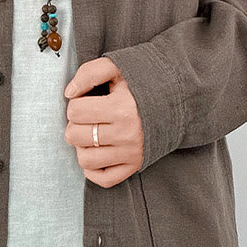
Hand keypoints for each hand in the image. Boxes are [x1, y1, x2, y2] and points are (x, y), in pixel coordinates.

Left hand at [63, 56, 142, 186]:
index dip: (75, 104)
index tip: (86, 101)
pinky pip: (104, 179)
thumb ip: (89, 73)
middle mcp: (126, 133)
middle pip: (75, 136)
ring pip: (85, 160)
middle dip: (74, 124)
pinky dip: (93, 169)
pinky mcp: (135, 165)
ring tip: (91, 134)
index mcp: (121, 107)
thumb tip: (69, 93)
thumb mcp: (118, 67)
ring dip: (82, 146)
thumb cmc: (143, 83)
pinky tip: (97, 152)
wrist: (177, 100)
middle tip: (87, 118)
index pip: (75, 111)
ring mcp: (131, 152)